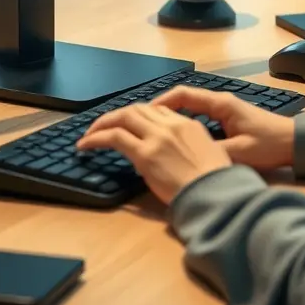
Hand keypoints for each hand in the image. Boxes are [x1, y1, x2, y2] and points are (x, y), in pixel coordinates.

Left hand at [77, 103, 230, 203]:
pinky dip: (96, 138)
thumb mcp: (211, 157)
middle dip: (118, 115)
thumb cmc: (218, 185)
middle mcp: (171, 126)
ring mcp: (157, 138)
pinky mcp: (145, 154)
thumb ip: (191, 150)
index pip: (158, 111)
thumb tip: (176, 158)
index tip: (130, 124)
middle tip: (105, 126)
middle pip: (138, 110)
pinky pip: (114, 137)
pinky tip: (86, 145)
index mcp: (189, 125)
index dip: (140, 115)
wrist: (217, 195)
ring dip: (103, 123)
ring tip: (90, 134)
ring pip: (123, 117)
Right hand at [152, 86, 295, 171]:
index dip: (161, 102)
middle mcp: (220, 102)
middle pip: (183, 98)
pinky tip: (177, 137)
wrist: (295, 143)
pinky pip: (198, 115)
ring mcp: (224, 109)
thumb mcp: (240, 152)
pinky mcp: (228, 118)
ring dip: (171, 114)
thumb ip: (213, 153)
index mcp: (220, 104)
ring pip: (190, 107)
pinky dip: (184, 121)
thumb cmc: (269, 145)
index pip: (183, 95)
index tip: (143, 113)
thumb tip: (185, 158)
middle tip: (140, 119)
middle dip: (160, 107)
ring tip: (153, 128)